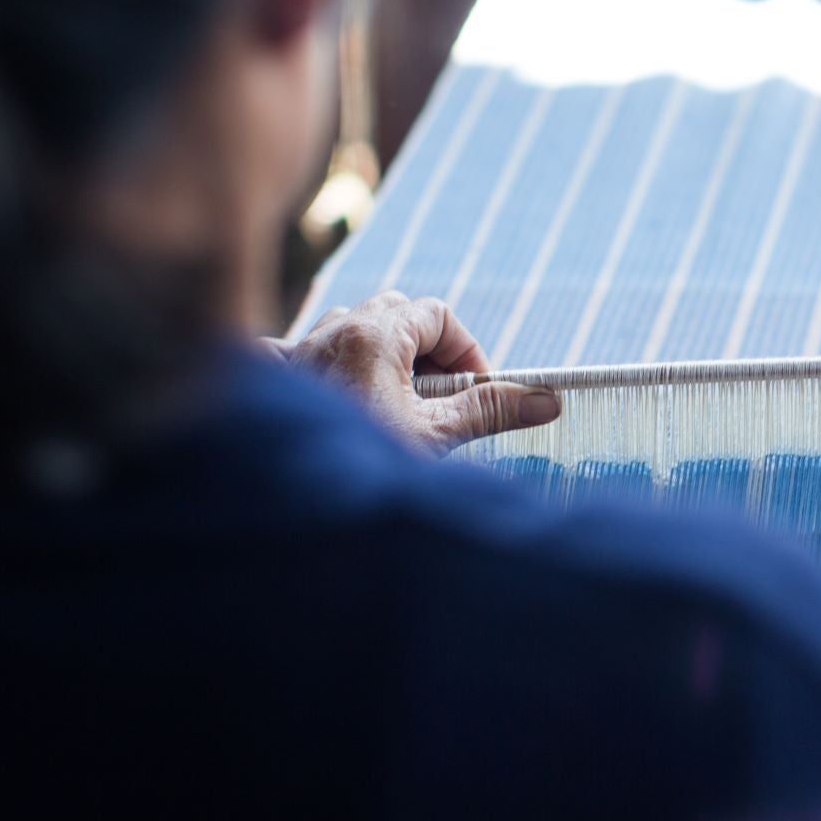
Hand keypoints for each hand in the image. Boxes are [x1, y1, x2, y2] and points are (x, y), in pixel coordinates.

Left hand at [261, 293, 558, 453]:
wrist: (298, 509)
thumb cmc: (365, 469)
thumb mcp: (436, 436)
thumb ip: (490, 410)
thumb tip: (548, 400)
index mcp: (374, 336)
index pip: (437, 314)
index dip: (464, 349)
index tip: (475, 390)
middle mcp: (331, 333)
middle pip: (393, 311)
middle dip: (423, 347)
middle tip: (438, 397)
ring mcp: (297, 354)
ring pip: (347, 325)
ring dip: (377, 350)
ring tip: (394, 401)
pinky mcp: (272, 380)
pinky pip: (289, 349)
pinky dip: (313, 361)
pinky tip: (325, 390)